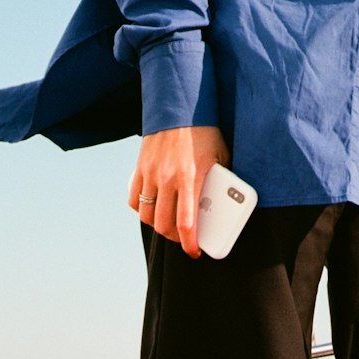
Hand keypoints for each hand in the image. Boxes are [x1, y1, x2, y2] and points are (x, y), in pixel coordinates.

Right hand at [128, 125, 229, 257]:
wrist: (179, 106)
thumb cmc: (204, 131)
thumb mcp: (220, 155)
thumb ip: (219, 179)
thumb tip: (223, 200)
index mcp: (190, 177)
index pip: (186, 223)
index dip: (189, 244)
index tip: (195, 251)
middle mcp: (168, 179)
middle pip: (163, 225)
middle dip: (175, 238)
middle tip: (184, 238)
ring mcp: (151, 174)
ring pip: (147, 216)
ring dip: (158, 225)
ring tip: (168, 224)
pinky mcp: (140, 168)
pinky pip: (134, 200)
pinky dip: (141, 209)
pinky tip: (152, 208)